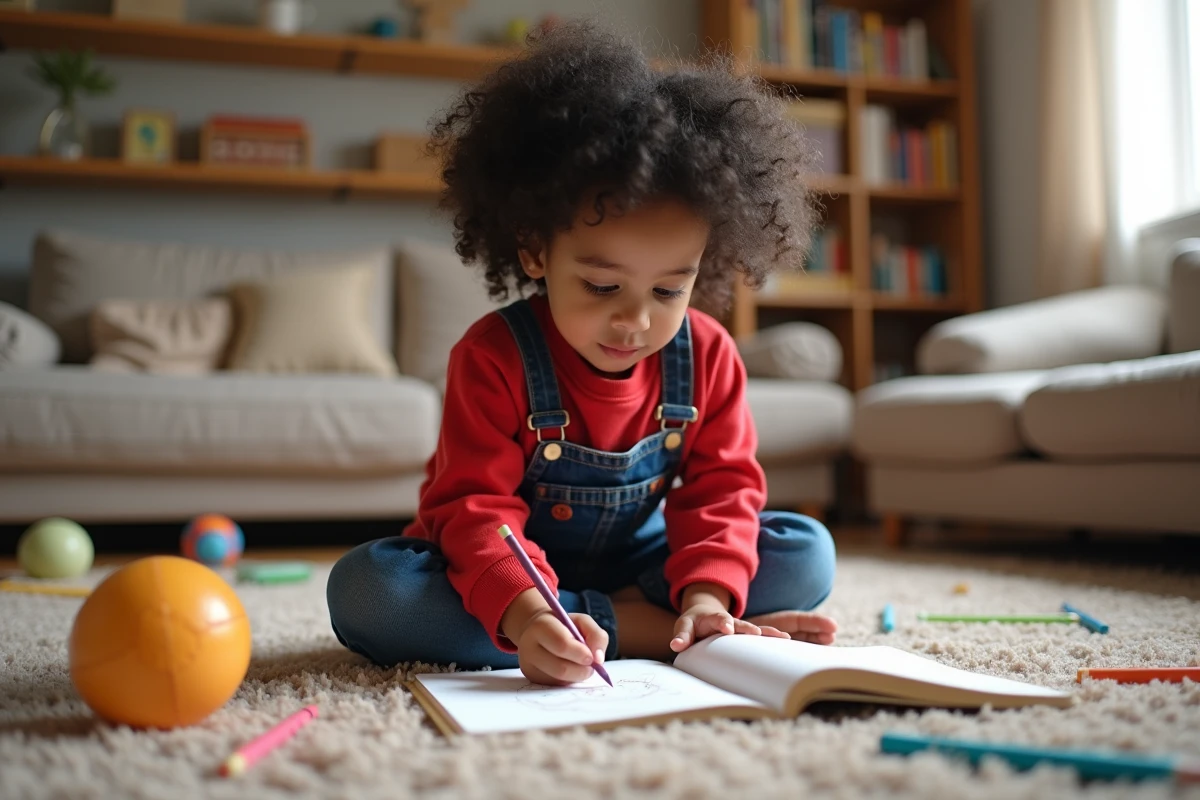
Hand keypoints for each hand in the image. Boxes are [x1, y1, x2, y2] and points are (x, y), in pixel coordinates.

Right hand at [515, 609, 608, 685]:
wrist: (536, 631)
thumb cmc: (562, 625)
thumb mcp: (581, 621)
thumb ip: (595, 635)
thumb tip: (599, 659)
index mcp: (541, 626)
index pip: (562, 644)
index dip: (581, 653)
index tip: (592, 657)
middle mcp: (529, 647)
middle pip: (560, 668)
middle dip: (582, 670)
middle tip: (591, 665)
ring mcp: (529, 665)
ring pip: (560, 680)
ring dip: (578, 676)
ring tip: (582, 666)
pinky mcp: (532, 678)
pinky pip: (557, 685)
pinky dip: (570, 679)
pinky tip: (570, 669)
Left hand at [670, 601, 788, 652]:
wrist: (704, 615)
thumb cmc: (694, 625)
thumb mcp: (684, 627)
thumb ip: (682, 636)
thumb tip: (675, 646)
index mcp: (712, 618)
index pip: (717, 619)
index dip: (722, 623)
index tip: (727, 628)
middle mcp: (729, 621)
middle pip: (740, 624)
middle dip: (748, 628)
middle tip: (757, 632)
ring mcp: (739, 628)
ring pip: (755, 629)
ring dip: (768, 633)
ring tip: (783, 637)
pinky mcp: (746, 635)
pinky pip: (761, 637)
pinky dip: (773, 639)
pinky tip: (788, 643)